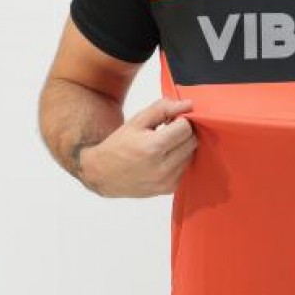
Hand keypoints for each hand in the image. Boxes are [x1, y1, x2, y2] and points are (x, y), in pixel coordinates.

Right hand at [81, 98, 197, 197]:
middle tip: (167, 132)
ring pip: (191, 155)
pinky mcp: (169, 189)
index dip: (179, 120)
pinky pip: (185, 168)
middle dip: (182, 133)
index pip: (186, 128)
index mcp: (153, 147)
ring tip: (163, 146)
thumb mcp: (137, 121)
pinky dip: (178, 160)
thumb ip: (163, 109)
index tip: (169, 121)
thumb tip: (188, 104)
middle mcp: (162, 167)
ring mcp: (166, 181)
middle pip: (191, 141)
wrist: (102, 174)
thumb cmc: (118, 146)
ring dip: (182, 147)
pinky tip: (163, 158)